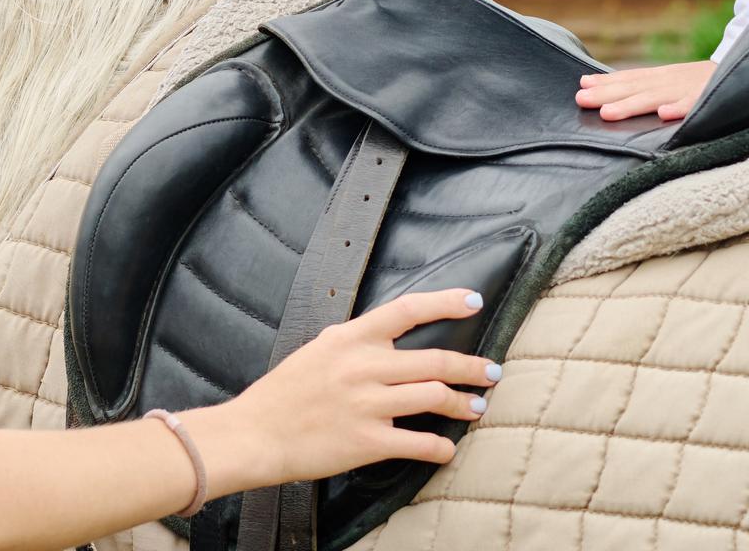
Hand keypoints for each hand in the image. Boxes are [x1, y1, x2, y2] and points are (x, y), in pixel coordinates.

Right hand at [202, 289, 496, 487]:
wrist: (256, 433)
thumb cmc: (285, 392)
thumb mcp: (318, 350)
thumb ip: (354, 341)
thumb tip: (386, 336)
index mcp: (351, 338)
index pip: (408, 309)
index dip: (445, 302)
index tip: (474, 300)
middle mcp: (363, 367)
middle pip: (434, 360)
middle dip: (472, 366)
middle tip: (492, 371)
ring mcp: (366, 405)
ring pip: (433, 397)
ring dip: (462, 404)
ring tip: (476, 407)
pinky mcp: (367, 441)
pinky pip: (417, 442)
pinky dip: (439, 447)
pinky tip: (447, 448)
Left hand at [575, 59, 716, 122]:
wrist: (747, 68)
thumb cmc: (705, 81)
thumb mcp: (676, 80)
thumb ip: (650, 86)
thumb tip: (615, 94)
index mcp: (664, 77)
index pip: (630, 78)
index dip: (606, 82)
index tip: (581, 86)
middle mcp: (672, 80)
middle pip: (635, 88)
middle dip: (607, 94)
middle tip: (581, 100)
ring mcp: (689, 89)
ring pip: (657, 98)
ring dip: (632, 104)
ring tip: (609, 113)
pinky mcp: (710, 97)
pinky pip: (695, 105)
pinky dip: (680, 108)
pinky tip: (664, 115)